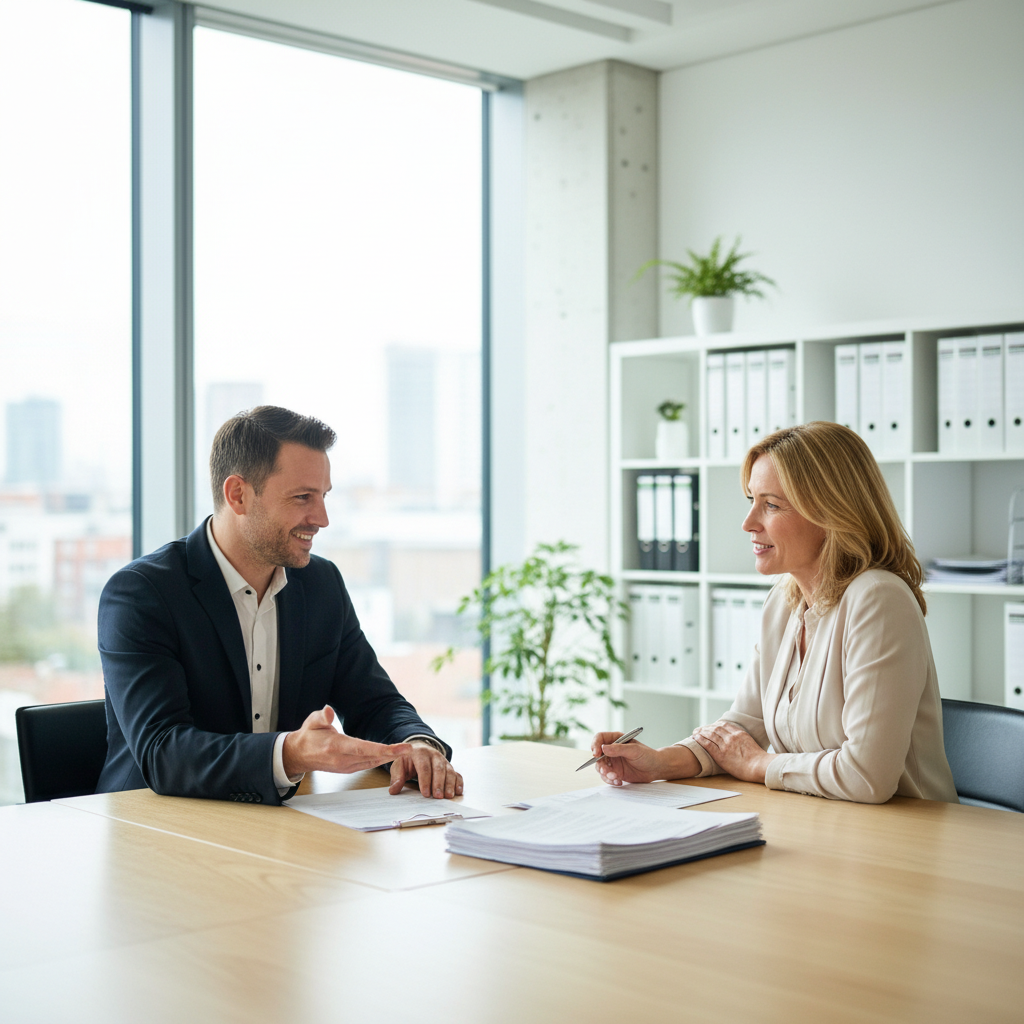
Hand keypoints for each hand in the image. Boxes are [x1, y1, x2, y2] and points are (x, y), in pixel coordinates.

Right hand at [282, 706, 412, 777]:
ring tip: (404, 751)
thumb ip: (322, 716)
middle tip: (409, 748)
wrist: (299, 755)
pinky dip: (380, 760)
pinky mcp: (348, 769)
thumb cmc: (308, 736)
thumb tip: (329, 711)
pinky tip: (391, 755)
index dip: (382, 749)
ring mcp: (345, 766)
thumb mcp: (312, 721)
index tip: (397, 747)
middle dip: (392, 753)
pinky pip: (367, 765)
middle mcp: (342, 759)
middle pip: (371, 757)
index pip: (363, 748)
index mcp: (336, 747)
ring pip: (371, 763)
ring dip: (389, 757)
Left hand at [389, 740, 463, 798]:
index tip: (425, 793)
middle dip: (439, 783)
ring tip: (448, 796)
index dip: (425, 780)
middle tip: (438, 797)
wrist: (419, 748)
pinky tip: (458, 792)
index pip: (424, 766)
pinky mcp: (450, 766)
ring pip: (449, 771)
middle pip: (439, 769)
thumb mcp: (399, 765)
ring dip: (450, 784)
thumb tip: (393, 790)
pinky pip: (457, 773)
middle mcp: (434, 755)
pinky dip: (458, 782)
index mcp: (420, 752)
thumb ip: (397, 777)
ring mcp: (443, 760)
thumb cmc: (408, 759)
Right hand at [590, 731, 670, 785]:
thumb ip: (619, 749)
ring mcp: (613, 761)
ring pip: (600, 767)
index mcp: (616, 739)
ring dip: (605, 774)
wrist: (655, 769)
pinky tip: (619, 782)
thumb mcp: (634, 750)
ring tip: (615, 778)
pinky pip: (607, 776)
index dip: (595, 744)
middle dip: (600, 764)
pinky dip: (610, 780)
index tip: (596, 754)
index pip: (600, 738)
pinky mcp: (615, 772)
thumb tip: (603, 748)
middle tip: (606, 771)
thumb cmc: (647, 756)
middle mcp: (612, 750)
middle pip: (597, 755)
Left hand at [691, 721, 775, 782]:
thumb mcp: (751, 744)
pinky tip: (696, 738)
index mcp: (740, 733)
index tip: (711, 726)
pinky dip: (700, 740)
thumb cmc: (759, 760)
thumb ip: (743, 740)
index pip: (724, 725)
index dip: (715, 724)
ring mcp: (726, 745)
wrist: (760, 766)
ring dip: (701, 732)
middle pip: (716, 728)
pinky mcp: (721, 754)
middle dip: (706, 727)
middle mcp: (731, 737)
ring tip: (695, 732)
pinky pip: (708, 744)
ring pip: (710, 734)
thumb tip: (739, 743)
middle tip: (700, 728)